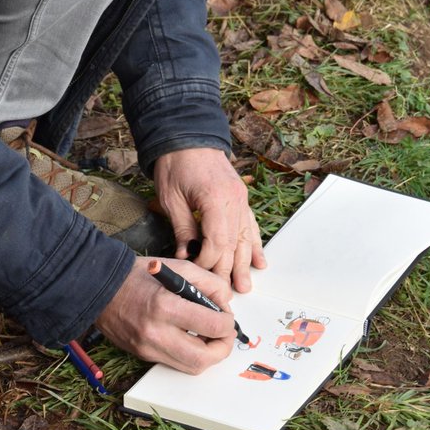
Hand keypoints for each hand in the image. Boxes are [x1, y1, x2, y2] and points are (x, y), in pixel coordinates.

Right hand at [94, 256, 235, 372]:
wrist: (101, 287)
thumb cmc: (139, 274)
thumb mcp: (178, 267)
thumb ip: (208, 282)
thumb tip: (225, 301)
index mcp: (165, 306)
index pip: (211, 326)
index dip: (227, 322)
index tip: (226, 315)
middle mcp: (156, 332)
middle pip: (203, 358)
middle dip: (222, 348)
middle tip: (225, 334)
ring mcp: (147, 348)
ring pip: (190, 367)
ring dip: (208, 355)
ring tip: (211, 337)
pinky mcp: (143, 355)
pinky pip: (175, 362)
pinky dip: (190, 354)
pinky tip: (192, 338)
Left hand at [153, 147, 265, 292]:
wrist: (187, 135)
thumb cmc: (175, 163)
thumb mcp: (171, 197)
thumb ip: (182, 228)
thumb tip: (186, 256)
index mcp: (216, 199)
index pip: (218, 242)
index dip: (208, 262)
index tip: (196, 273)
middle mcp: (235, 200)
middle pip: (234, 244)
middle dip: (228, 270)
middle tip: (225, 294)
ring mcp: (241, 198)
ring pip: (246, 237)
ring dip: (245, 263)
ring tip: (245, 285)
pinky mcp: (240, 197)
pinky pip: (250, 225)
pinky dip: (254, 243)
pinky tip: (258, 260)